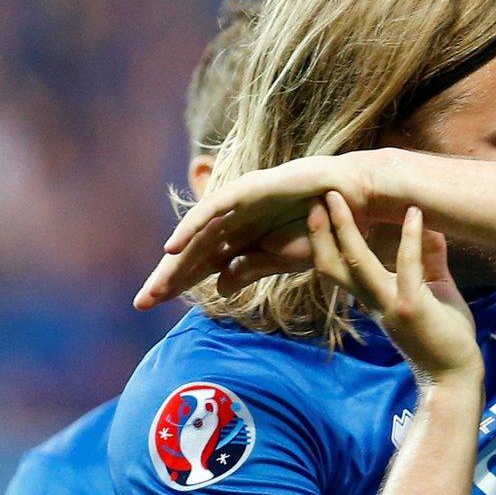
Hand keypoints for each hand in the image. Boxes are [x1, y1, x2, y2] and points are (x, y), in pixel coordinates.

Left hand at [136, 150, 406, 309]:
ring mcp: (241, 203)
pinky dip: (192, 226)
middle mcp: (235, 219)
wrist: (353, 202)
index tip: (150, 305)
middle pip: (194, 251)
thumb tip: (218, 287)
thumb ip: (250, 269)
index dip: (177, 283)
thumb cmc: (324, 228)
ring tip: (155, 282)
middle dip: (168, 277)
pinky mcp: (250, 189)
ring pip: (199, 233)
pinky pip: (214, 210)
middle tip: (141, 302)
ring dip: (175, 258)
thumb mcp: (282, 259)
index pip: (201, 263)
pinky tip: (173, 247)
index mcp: (243, 237)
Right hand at [311, 192, 480, 387]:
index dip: (325, 240)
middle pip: (334, 265)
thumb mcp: (433, 288)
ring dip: (347, 230)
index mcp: (374, 297)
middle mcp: (374, 301)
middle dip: (322, 232)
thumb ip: (427, 258)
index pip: (338, 267)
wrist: (454, 375)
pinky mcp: (412, 308)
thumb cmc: (444, 333)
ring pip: (358, 264)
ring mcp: (390, 304)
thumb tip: (426, 224)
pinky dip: (409, 238)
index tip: (320, 210)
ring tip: (340, 199)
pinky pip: (407, 268)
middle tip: (318, 198)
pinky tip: (414, 214)